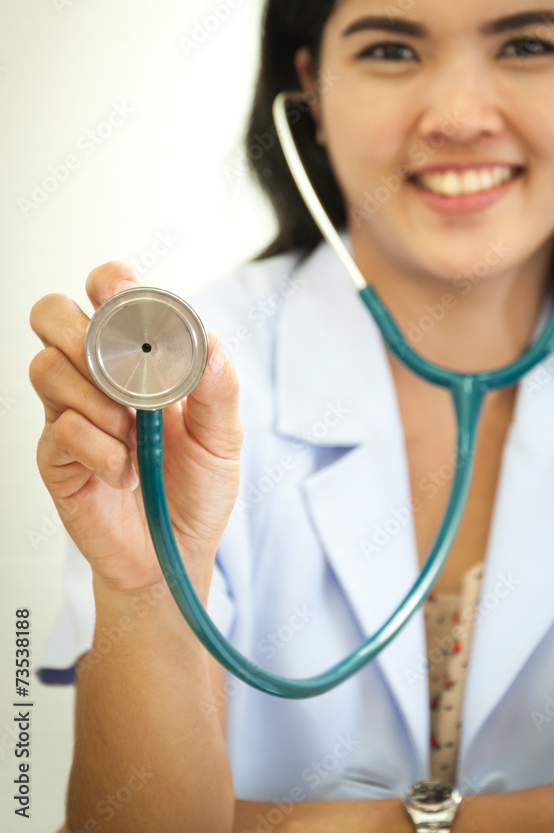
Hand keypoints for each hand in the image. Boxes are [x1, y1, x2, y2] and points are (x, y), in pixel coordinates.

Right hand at [29, 262, 242, 594]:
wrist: (174, 553)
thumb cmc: (196, 489)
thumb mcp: (223, 438)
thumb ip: (219, 389)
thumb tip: (211, 340)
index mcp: (139, 358)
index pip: (107, 295)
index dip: (109, 283)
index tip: (122, 295)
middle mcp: (96, 376)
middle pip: (53, 315)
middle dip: (83, 331)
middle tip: (120, 368)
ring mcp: (70, 413)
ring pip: (46, 366)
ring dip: (97, 397)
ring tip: (132, 432)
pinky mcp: (56, 456)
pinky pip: (62, 428)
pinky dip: (103, 450)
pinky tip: (124, 471)